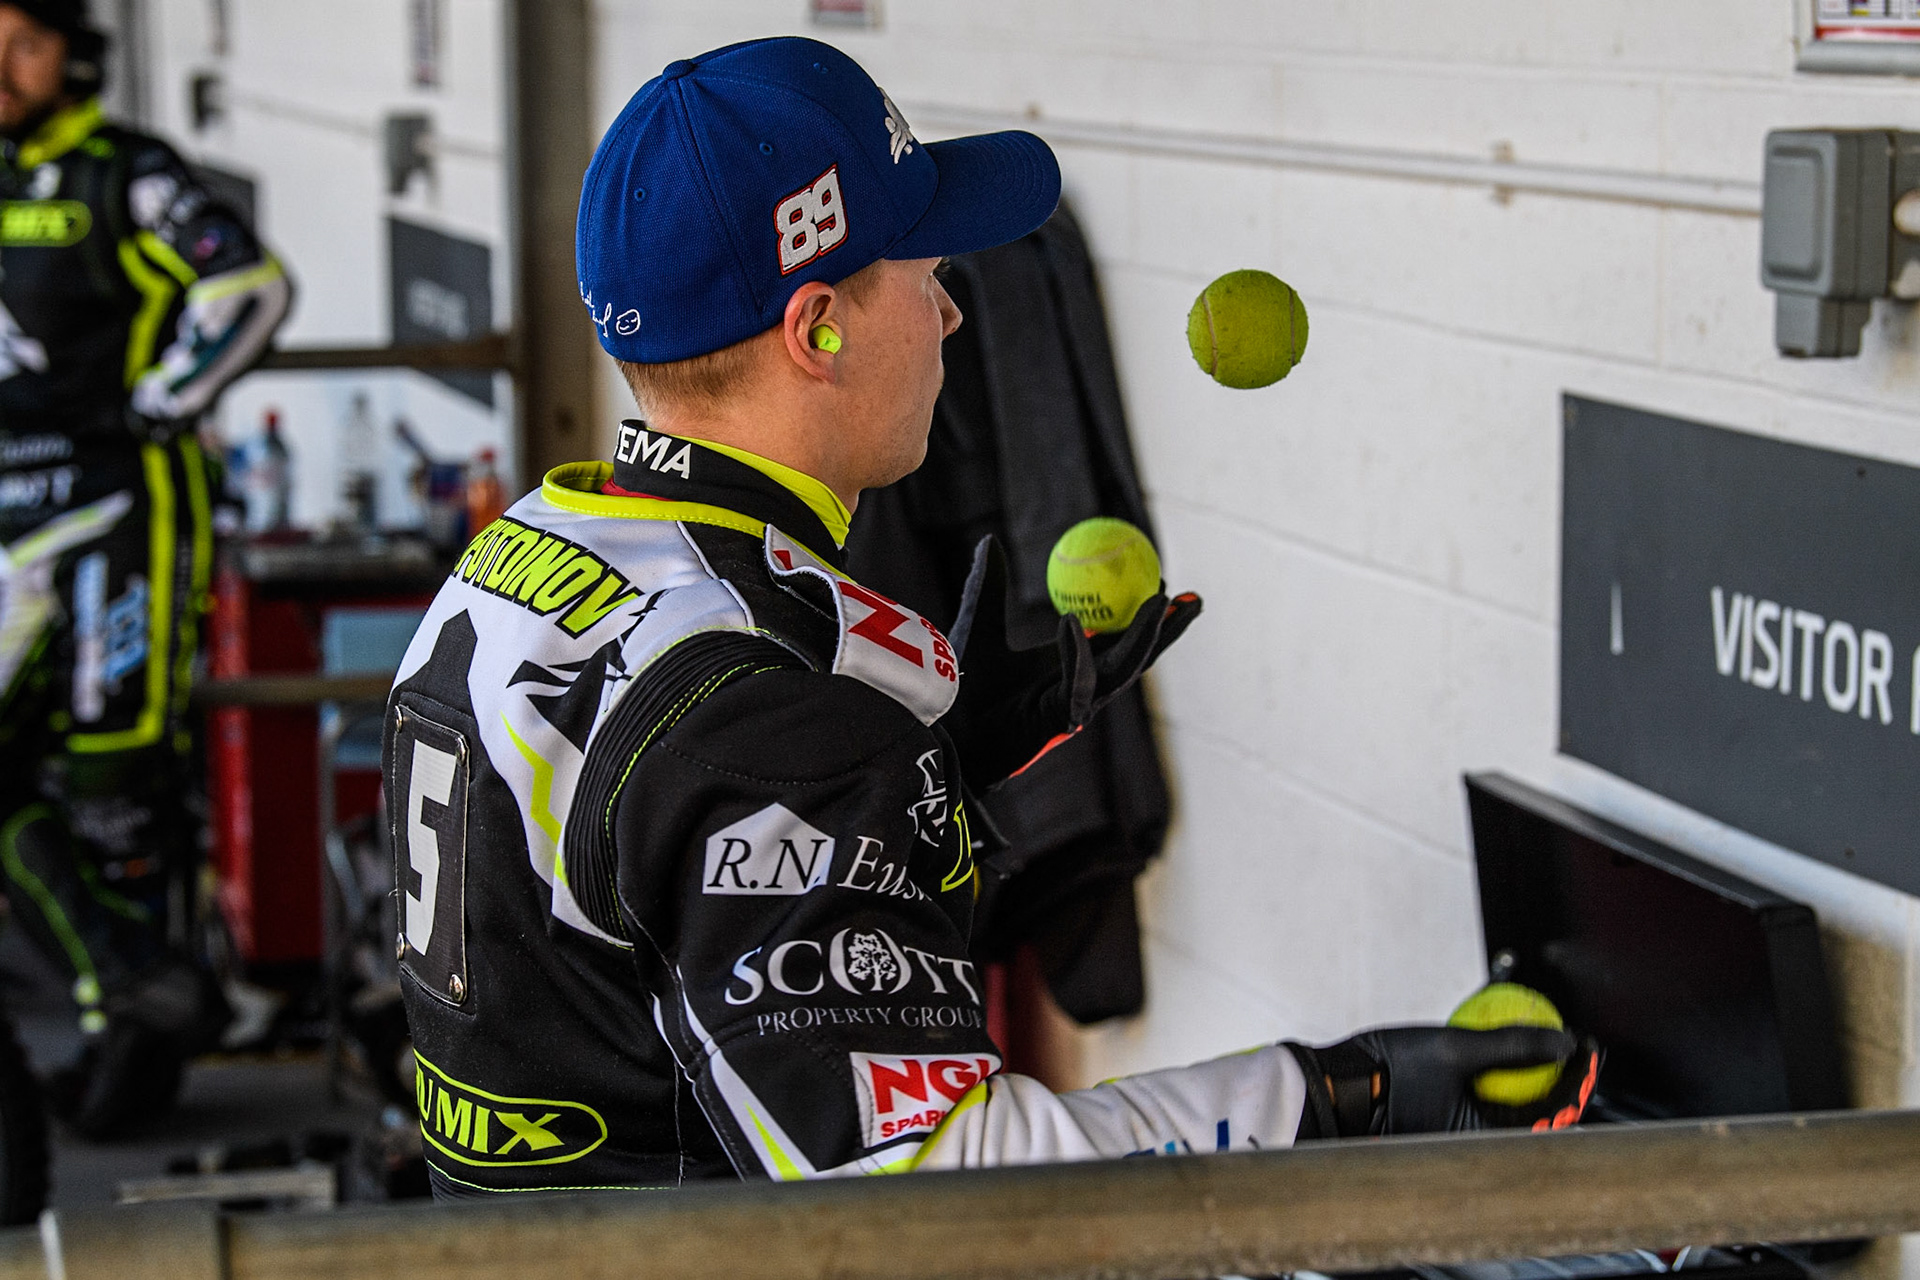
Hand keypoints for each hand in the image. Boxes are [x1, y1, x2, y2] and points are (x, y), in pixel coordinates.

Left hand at [943, 535, 1201, 785]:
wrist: (943, 727)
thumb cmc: (960, 684)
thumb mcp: (977, 621)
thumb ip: (989, 585)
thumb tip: (989, 540)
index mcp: (1070, 661)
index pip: (1120, 636)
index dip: (1148, 613)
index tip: (1168, 583)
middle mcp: (1080, 684)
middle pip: (1139, 655)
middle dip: (1170, 629)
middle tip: (1194, 598)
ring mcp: (1074, 704)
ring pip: (1121, 669)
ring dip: (1143, 636)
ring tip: (1161, 602)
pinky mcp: (1058, 721)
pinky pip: (1076, 683)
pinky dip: (1076, 652)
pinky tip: (1071, 623)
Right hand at [1285, 1024, 1601, 1137]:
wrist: (1331, 1088)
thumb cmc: (1387, 1073)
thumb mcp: (1455, 1049)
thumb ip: (1513, 1046)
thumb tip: (1567, 1043)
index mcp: (1486, 1140)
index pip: (1554, 1112)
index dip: (1579, 1077)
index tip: (1589, 1045)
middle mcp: (1477, 1144)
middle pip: (1540, 1111)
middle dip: (1562, 1075)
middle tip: (1574, 1040)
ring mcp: (1461, 1132)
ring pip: (1514, 1104)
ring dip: (1531, 1072)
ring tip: (1542, 1035)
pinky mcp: (1445, 1117)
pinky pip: (1487, 1096)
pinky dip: (1500, 1072)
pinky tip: (1501, 1044)